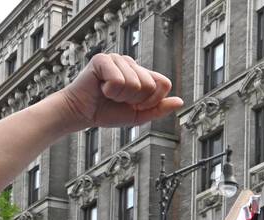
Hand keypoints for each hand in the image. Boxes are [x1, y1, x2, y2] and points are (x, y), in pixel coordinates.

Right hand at [55, 54, 181, 131]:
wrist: (83, 114)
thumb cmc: (108, 113)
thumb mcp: (139, 115)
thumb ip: (159, 108)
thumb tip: (180, 101)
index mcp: (142, 74)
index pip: (164, 83)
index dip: (153, 100)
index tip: (137, 105)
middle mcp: (131, 63)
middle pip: (151, 84)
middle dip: (136, 100)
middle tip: (120, 99)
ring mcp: (117, 59)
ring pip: (135, 83)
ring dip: (121, 96)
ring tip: (109, 94)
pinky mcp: (102, 59)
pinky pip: (118, 80)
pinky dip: (110, 91)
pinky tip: (102, 88)